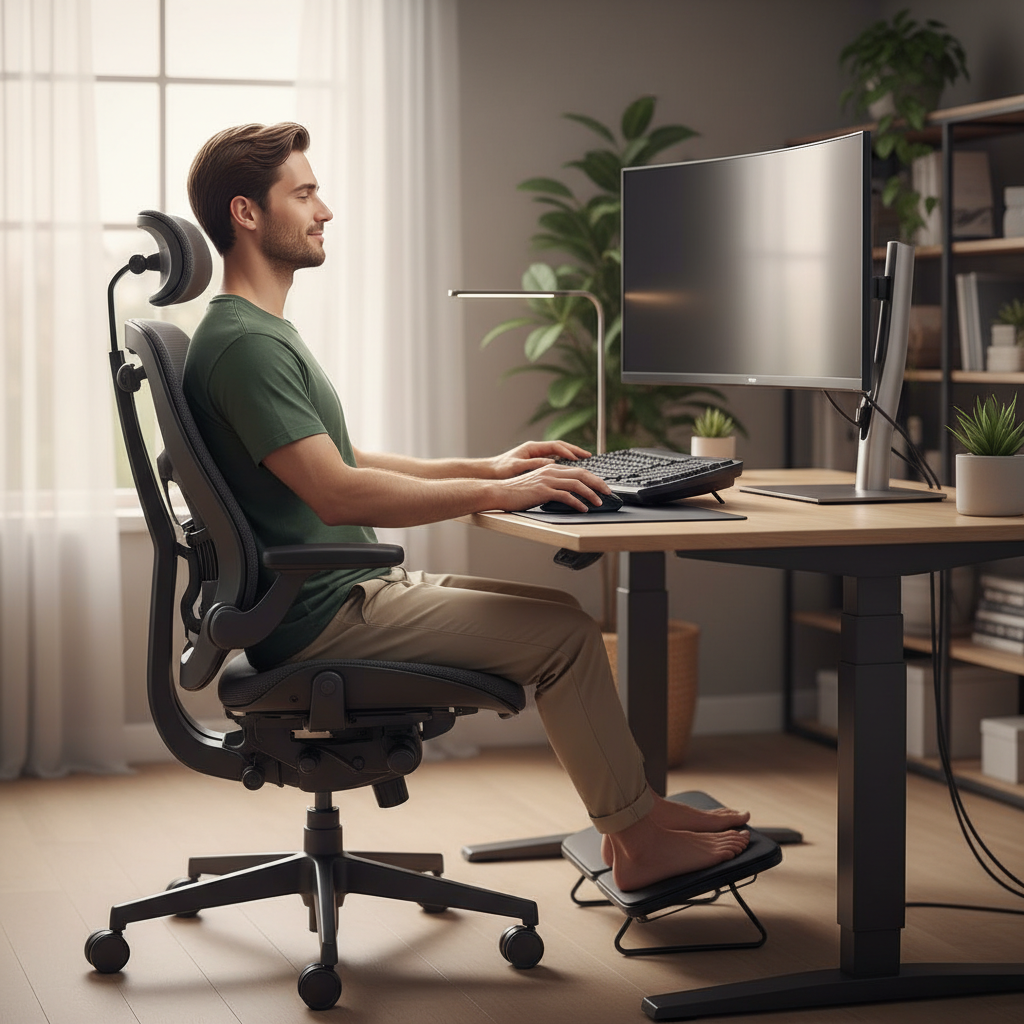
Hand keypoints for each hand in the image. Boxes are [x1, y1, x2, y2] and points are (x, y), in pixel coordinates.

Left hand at [487, 440, 591, 478]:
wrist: (490, 472)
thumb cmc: (501, 469)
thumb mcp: (517, 467)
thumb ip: (534, 464)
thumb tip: (552, 464)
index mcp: (532, 448)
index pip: (556, 446)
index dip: (569, 451)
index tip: (579, 458)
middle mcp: (536, 449)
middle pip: (560, 447)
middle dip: (575, 450)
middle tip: (589, 455)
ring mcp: (536, 454)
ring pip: (558, 452)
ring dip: (571, 455)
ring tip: (584, 460)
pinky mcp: (535, 462)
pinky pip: (554, 459)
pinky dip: (564, 462)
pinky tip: (571, 468)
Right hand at [492, 461, 609, 512]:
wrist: (500, 492)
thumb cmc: (517, 492)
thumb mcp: (537, 485)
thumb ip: (552, 486)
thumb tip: (567, 495)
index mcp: (551, 468)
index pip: (578, 470)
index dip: (593, 478)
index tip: (601, 486)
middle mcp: (551, 471)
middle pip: (582, 474)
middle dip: (598, 483)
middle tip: (608, 492)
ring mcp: (547, 480)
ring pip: (577, 484)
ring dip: (591, 494)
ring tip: (599, 502)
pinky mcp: (543, 491)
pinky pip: (566, 496)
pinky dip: (578, 503)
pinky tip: (583, 509)